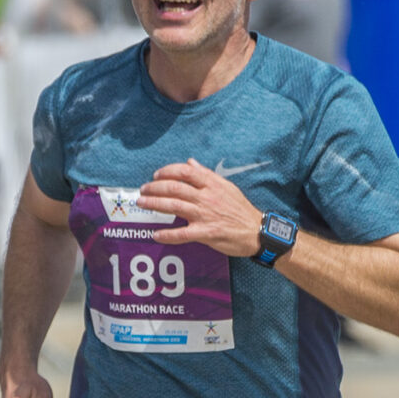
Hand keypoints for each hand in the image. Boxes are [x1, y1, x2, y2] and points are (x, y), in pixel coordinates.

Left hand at [137, 159, 264, 256]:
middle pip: (174, 188)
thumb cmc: (241, 209)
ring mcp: (206, 215)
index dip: (167, 171)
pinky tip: (156, 235)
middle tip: (142, 190)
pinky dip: (167, 235)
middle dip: (154, 188)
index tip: (156, 175)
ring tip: (142, 204)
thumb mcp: (227, 186)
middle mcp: (207, 197)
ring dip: (154, 205)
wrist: (257, 231)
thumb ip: (206, 174)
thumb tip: (190, 162)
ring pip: (174, 206)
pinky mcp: (206, 233)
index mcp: (212, 184)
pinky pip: (182, 234)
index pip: (185, 172)